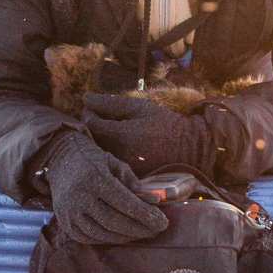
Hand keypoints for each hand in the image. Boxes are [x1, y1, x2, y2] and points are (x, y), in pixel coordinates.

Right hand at [40, 130, 168, 244]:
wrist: (60, 161)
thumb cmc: (94, 161)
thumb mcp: (116, 164)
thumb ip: (135, 184)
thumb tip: (155, 202)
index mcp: (94, 178)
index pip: (124, 202)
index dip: (145, 215)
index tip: (163, 222)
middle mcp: (78, 196)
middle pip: (114, 221)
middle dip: (139, 229)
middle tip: (157, 230)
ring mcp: (69, 212)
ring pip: (102, 233)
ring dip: (127, 237)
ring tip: (143, 233)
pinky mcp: (65, 224)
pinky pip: (90, 239)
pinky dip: (109, 239)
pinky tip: (124, 235)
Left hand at [81, 93, 220, 176]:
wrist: (188, 148)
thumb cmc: (164, 123)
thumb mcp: (139, 107)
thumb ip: (110, 102)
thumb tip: (84, 98)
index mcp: (120, 135)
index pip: (89, 122)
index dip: (88, 112)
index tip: (95, 107)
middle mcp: (117, 154)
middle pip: (90, 137)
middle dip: (91, 125)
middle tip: (101, 117)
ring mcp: (121, 167)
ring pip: (97, 150)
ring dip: (98, 138)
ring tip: (110, 129)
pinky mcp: (126, 174)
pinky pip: (108, 161)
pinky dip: (107, 150)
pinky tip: (118, 144)